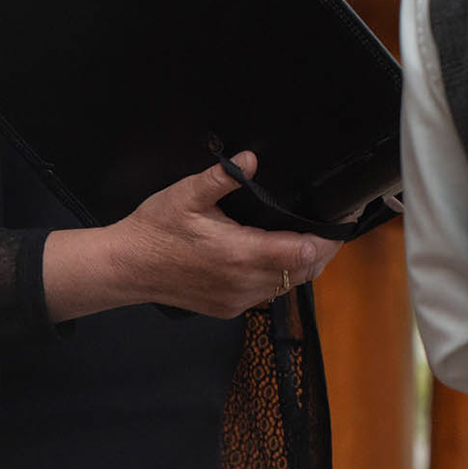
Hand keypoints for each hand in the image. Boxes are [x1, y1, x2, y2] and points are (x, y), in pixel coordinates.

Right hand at [44, 151, 342, 321]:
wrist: (124, 268)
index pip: (304, 253)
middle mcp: (244, 283)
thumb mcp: (186, 195)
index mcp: (240, 254)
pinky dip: (281, 277)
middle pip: (304, 272)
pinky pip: (267, 295)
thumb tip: (251, 159)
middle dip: (324, 250)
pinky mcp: (227, 309)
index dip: (329, 238)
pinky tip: (279, 256)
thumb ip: (222, 177)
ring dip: (304, 265)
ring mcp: (236, 300)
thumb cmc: (154, 229)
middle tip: (334, 225)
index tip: (344, 218)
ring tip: (314, 237)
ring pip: (288, 286)